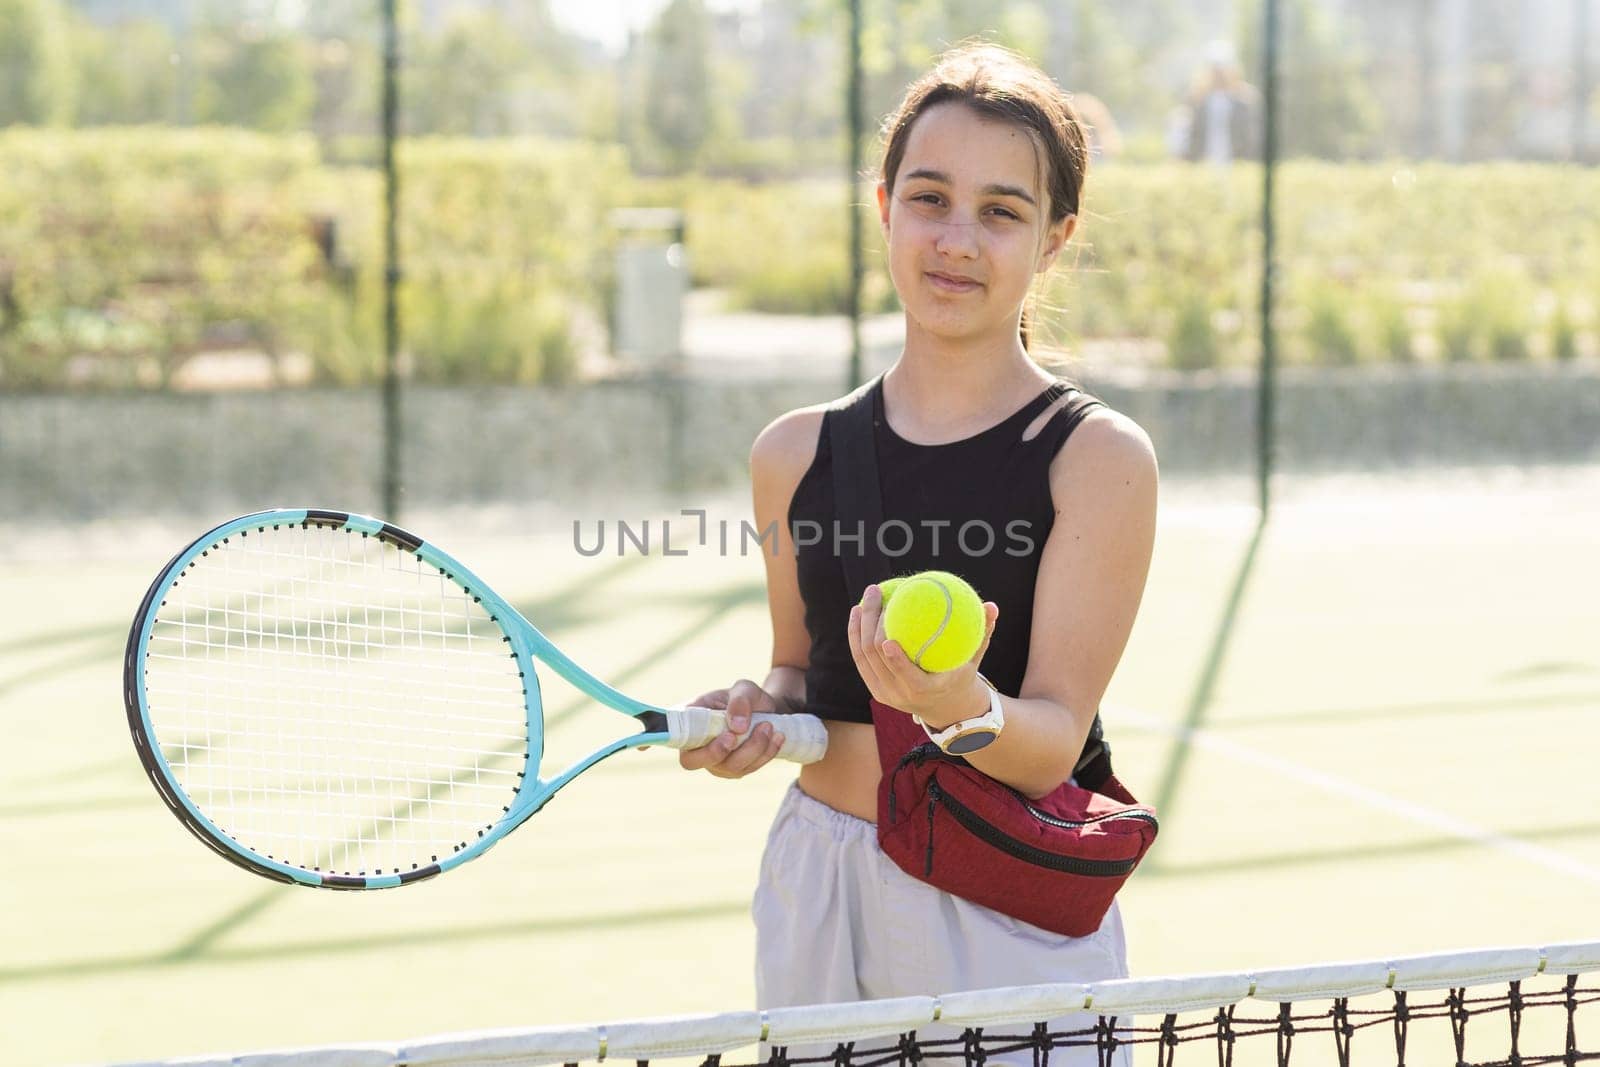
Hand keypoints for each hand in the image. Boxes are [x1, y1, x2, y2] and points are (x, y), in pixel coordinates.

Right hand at [676, 679, 789, 778]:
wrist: (766, 711)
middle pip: (695, 761)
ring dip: (753, 748)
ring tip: (769, 726)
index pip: (673, 736)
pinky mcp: (735, 770)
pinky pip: (749, 768)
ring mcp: (715, 761)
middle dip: (719, 752)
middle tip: (741, 733)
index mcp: (690, 720)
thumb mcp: (745, 689)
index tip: (709, 737)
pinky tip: (777, 737)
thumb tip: (737, 727)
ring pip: (729, 767)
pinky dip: (766, 753)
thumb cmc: (746, 698)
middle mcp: (697, 745)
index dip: (672, 741)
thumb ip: (740, 701)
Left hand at [848, 583, 999, 728]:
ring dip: (860, 625)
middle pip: (876, 657)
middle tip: (876, 592)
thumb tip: (992, 606)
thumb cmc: (960, 676)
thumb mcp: (974, 660)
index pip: (906, 676)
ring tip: (864, 598)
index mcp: (923, 690)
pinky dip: (855, 635)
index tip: (889, 636)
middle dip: (872, 622)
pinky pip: (860, 659)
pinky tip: (856, 612)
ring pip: (863, 656)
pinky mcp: (873, 688)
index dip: (895, 659)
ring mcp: (883, 693)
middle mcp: (899, 694)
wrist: (944, 709)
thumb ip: (983, 634)